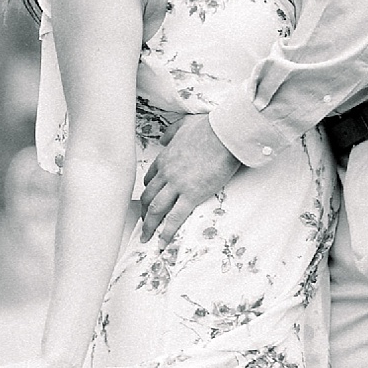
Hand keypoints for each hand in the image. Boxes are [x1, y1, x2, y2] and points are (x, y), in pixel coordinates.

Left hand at [139, 113, 241, 240]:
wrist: (224, 134)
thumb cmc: (208, 127)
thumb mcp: (184, 125)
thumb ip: (171, 132)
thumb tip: (164, 138)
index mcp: (165, 157)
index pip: (150, 178)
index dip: (147, 191)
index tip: (147, 200)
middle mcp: (167, 173)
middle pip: (148, 196)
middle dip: (143, 211)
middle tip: (143, 223)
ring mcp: (178, 185)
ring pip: (156, 209)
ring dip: (149, 225)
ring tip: (146, 237)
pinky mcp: (192, 194)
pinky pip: (174, 218)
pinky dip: (166, 232)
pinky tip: (162, 243)